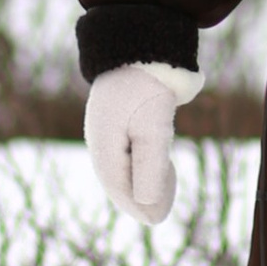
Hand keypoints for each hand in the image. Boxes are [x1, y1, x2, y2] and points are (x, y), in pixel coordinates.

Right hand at [84, 64, 181, 222]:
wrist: (143, 45)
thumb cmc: (146, 88)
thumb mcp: (153, 130)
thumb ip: (150, 169)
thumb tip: (148, 210)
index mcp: (103, 146)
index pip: (118, 188)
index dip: (137, 207)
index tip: (157, 220)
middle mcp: (102, 141)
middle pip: (118, 181)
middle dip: (140, 198)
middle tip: (161, 213)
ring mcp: (110, 131)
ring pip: (123, 168)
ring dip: (142, 182)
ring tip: (164, 189)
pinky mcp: (122, 121)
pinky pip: (128, 153)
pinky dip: (143, 165)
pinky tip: (160, 165)